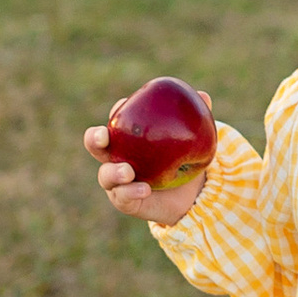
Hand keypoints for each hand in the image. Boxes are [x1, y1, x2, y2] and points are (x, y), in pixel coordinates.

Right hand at [83, 117, 208, 224]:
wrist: (192, 194)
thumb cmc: (186, 157)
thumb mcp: (195, 138)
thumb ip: (196, 119)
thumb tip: (204, 96)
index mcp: (129, 136)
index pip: (117, 117)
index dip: (117, 110)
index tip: (124, 105)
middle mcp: (118, 156)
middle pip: (96, 144)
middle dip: (94, 138)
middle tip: (103, 135)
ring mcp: (118, 180)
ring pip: (105, 175)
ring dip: (113, 172)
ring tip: (127, 171)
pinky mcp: (125, 200)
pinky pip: (122, 197)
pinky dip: (130, 192)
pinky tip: (144, 189)